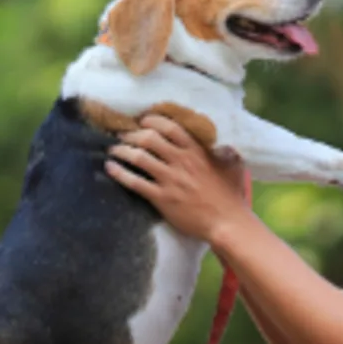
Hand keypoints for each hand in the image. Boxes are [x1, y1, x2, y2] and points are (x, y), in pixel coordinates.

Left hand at [106, 114, 248, 243]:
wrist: (227, 223)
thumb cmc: (231, 197)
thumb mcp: (233, 168)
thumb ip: (226, 152)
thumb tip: (224, 144)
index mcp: (196, 152)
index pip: (170, 127)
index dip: (152, 120)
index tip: (142, 120)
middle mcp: (181, 162)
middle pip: (149, 138)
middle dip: (132, 134)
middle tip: (123, 135)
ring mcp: (170, 180)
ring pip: (139, 157)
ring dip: (121, 150)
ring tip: (113, 149)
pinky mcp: (162, 198)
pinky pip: (135, 182)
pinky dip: (119, 173)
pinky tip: (109, 168)